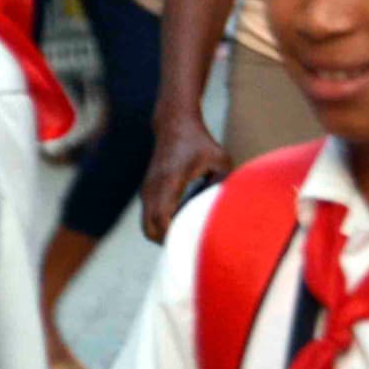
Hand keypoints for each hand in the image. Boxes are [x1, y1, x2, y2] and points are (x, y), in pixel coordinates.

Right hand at [140, 113, 228, 242]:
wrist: (174, 124)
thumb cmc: (199, 142)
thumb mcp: (220, 160)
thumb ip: (222, 185)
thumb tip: (221, 209)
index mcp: (169, 181)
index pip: (162, 218)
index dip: (173, 236)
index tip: (191, 244)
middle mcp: (153, 188)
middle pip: (150, 230)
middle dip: (168, 242)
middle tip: (191, 245)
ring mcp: (146, 191)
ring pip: (147, 226)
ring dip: (164, 235)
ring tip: (187, 234)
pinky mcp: (146, 191)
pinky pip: (148, 217)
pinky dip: (160, 225)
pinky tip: (180, 222)